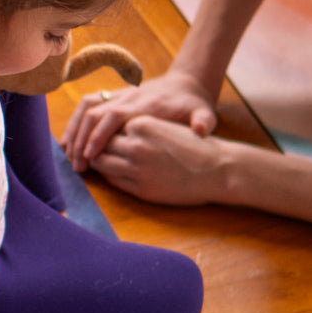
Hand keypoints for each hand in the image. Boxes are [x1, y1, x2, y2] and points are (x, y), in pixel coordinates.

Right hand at [63, 72, 216, 171]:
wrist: (185, 84)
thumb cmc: (193, 104)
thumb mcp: (204, 113)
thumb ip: (203, 121)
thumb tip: (201, 130)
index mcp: (144, 105)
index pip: (114, 116)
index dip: (99, 136)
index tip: (90, 157)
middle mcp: (127, 97)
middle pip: (94, 113)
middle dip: (81, 139)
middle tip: (77, 166)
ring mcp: (117, 95)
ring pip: (86, 108)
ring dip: (74, 131)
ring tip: (68, 156)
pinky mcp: (112, 97)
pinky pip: (87, 106)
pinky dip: (75, 122)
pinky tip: (69, 142)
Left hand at [90, 115, 230, 204]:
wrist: (219, 168)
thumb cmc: (195, 146)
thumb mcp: (164, 126)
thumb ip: (139, 128)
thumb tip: (113, 132)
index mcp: (141, 124)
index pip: (108, 126)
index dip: (104, 132)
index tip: (103, 136)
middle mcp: (135, 145)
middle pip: (100, 144)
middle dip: (95, 147)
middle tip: (93, 150)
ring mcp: (136, 168)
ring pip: (101, 163)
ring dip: (98, 162)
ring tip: (100, 161)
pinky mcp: (141, 188)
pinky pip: (113, 180)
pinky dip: (109, 175)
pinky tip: (114, 173)